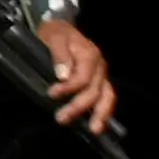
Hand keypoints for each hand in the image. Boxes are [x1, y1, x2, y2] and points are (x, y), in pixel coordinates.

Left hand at [40, 18, 116, 132]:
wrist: (61, 28)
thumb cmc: (56, 33)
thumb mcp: (54, 38)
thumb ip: (59, 55)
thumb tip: (63, 74)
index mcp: (89, 55)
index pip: (82, 77)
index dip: (68, 88)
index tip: (51, 94)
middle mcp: (99, 67)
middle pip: (94, 90)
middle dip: (79, 106)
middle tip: (61, 118)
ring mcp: (101, 75)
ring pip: (107, 96)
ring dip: (100, 114)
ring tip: (93, 129)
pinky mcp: (99, 81)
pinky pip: (106, 97)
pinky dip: (104, 111)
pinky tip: (97, 125)